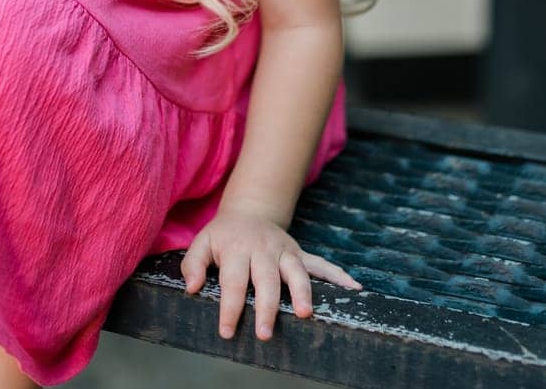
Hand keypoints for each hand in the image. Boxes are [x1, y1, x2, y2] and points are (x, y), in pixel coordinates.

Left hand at [180, 205, 361, 341]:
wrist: (249, 211)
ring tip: (305, 314)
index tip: (227, 331)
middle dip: (267, 307)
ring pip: (296, 272)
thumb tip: (192, 287)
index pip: (233, 282)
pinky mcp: (299, 253)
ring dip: (302, 292)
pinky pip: (320, 263)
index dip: (230, 308)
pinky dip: (337, 274)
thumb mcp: (201, 242)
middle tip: (265, 333)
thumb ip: (193, 264)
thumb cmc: (223, 235)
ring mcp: (285, 250)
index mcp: (237, 249)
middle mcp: (264, 250)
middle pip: (267, 280)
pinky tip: (353, 287)